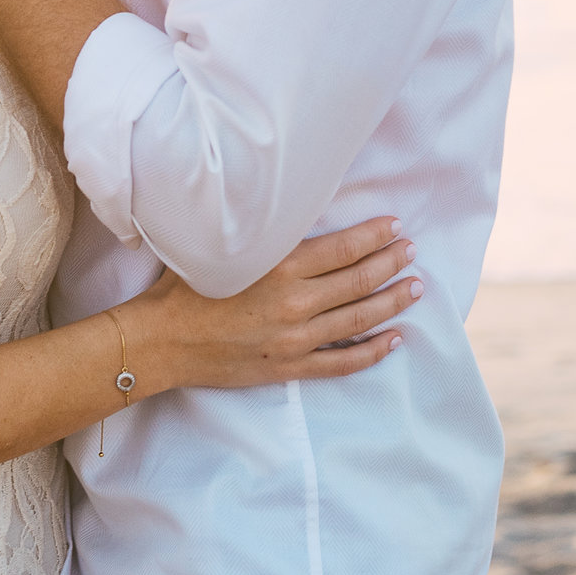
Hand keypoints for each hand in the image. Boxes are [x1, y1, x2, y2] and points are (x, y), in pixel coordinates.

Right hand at [123, 217, 418, 391]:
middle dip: (391, 264)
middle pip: (359, 280)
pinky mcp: (289, 366)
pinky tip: (394, 340)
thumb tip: (290, 209)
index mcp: (281, 266)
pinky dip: (372, 351)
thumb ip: (263, 234)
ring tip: (415, 288)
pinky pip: (342, 362)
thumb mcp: (225, 247)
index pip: (345, 248)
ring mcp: (295, 338)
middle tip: (411, 252)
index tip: (396, 226)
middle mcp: (295, 301)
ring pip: (359, 319)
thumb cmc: (184, 287)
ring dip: (392, 302)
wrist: (161, 340)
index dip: (376, 236)